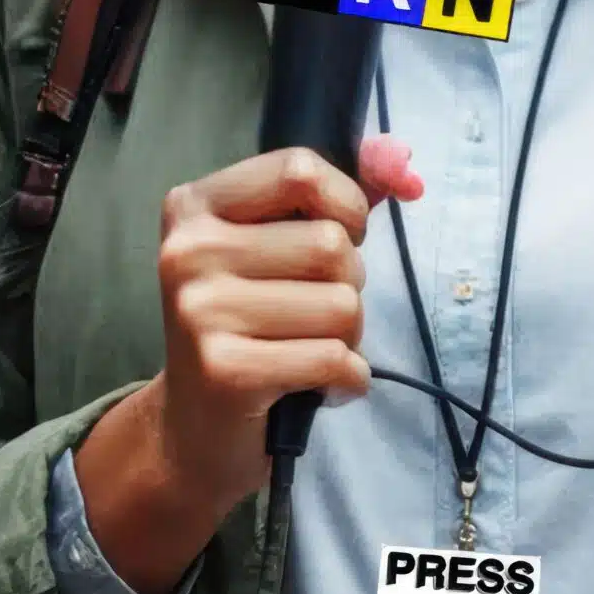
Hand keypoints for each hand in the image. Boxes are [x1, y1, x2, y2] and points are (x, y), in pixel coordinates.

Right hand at [72, 135, 424, 593]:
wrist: (193, 432)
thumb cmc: (248, 329)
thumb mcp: (275, 250)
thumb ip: (339, 198)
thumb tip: (405, 162)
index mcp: (195, 207)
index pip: (299, 169)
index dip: (346, 205)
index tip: (342, 237)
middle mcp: (188, 252)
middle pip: (331, 245)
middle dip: (348, 287)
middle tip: (311, 317)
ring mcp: (201, 312)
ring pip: (342, 305)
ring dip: (349, 338)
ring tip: (309, 352)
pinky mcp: (227, 371)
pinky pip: (336, 358)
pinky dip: (348, 379)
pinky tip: (317, 387)